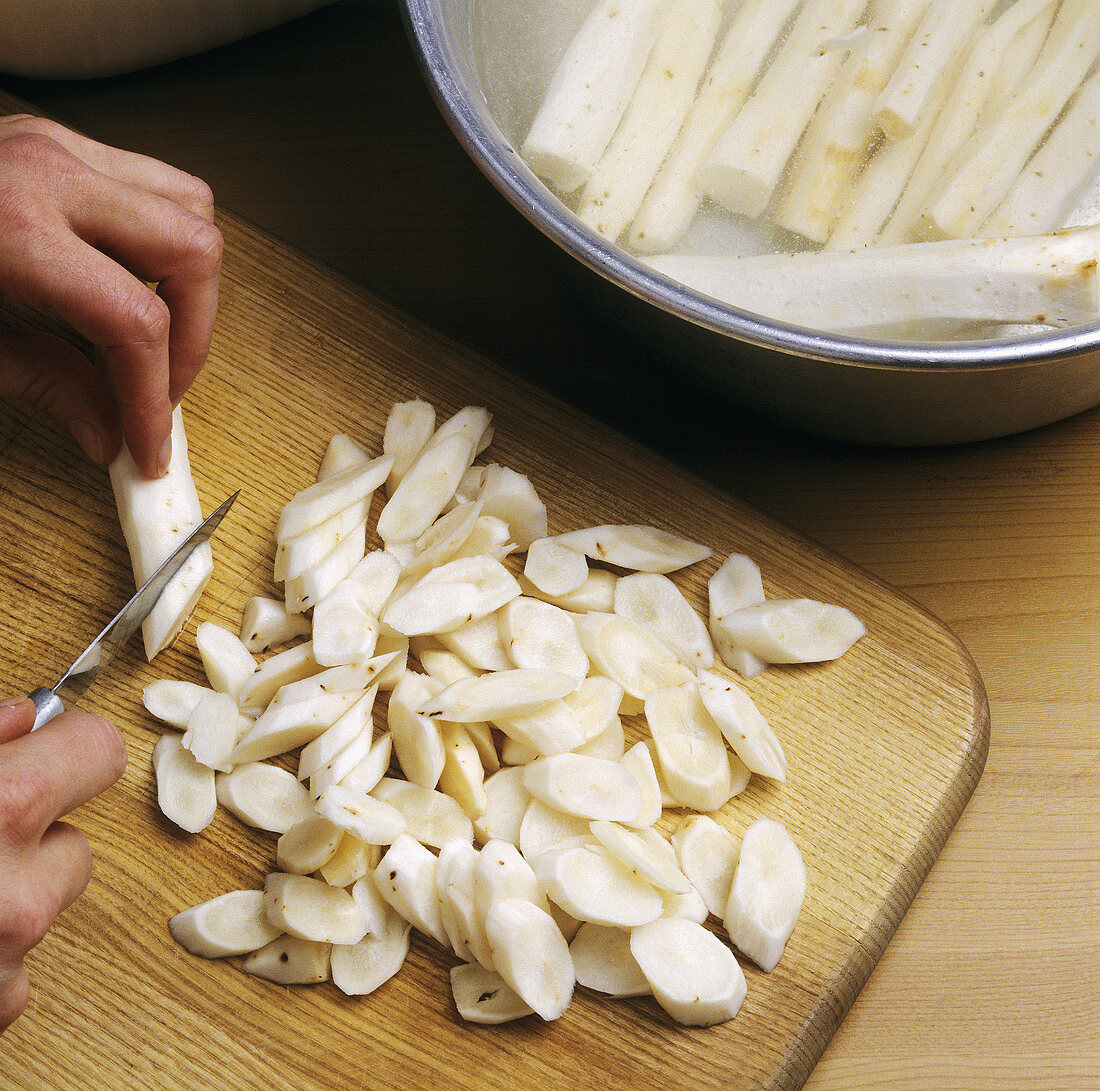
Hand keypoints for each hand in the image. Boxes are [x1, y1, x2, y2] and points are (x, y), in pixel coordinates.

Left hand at [0, 114, 222, 477]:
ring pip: (188, 207)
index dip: (154, 399)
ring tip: (152, 334)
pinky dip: (159, 241)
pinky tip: (125, 283)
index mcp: (13, 230)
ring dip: (187, 281)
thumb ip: (42, 385)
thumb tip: (109, 431)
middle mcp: (48, 173)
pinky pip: (152, 184)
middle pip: (193, 252)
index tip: (149, 443)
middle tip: (162, 389)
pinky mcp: (54, 141)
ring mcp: (55, 146)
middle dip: (193, 337)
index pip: (138, 324)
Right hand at [0, 697, 125, 1032]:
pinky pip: (16, 964)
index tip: (46, 750)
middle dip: (32, 838)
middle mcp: (19, 889)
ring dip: (8, 896)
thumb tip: (27, 717)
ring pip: (48, 904)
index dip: (67, 747)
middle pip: (78, 841)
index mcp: (0, 807)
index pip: (98, 750)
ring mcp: (10, 958)